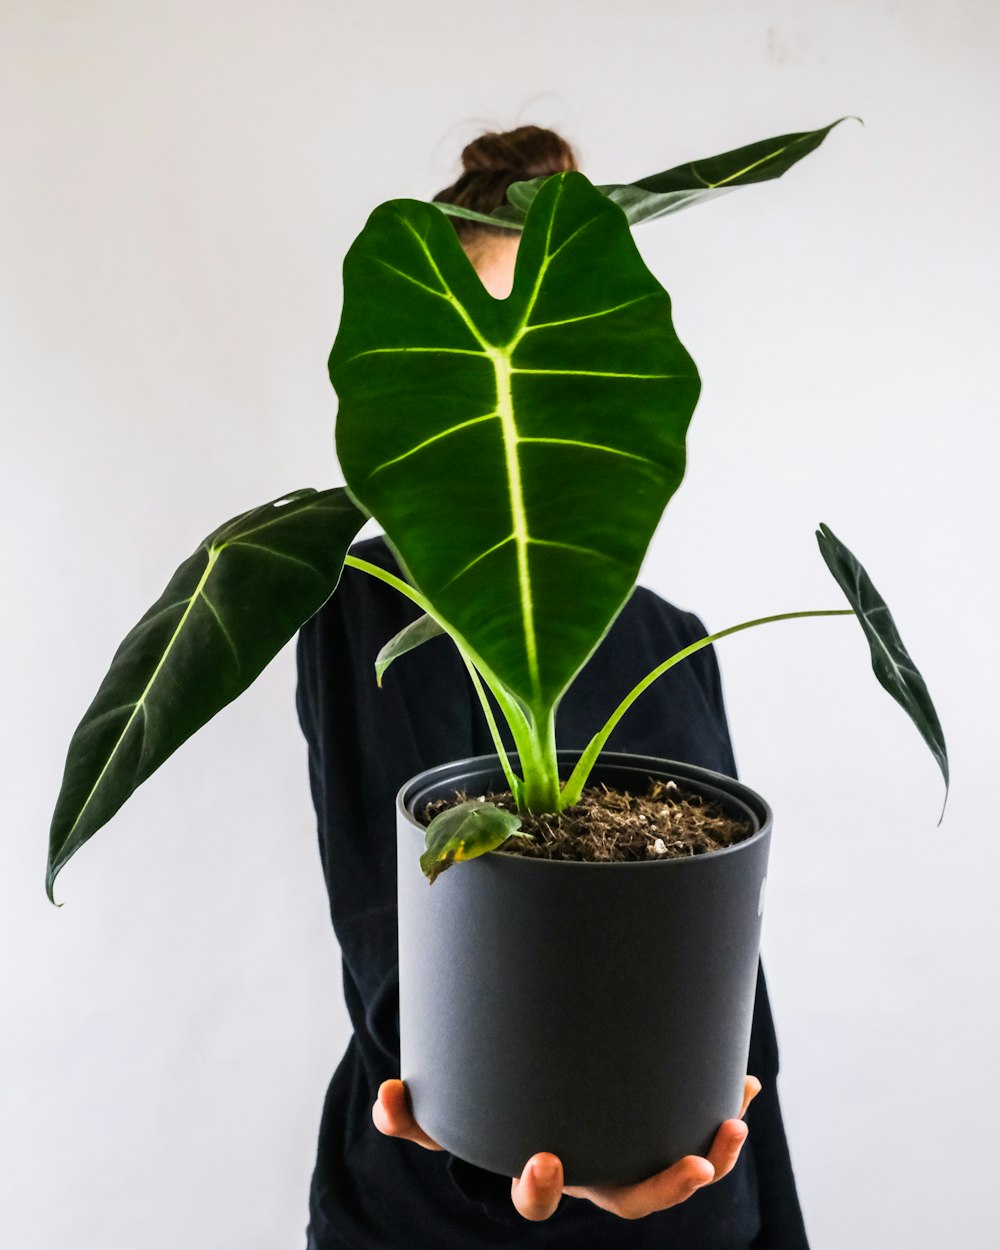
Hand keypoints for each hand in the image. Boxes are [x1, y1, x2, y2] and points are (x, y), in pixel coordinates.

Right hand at [372, 1075, 761, 1220]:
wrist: (539, 1115)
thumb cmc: (489, 1113)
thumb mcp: (451, 1117)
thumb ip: (414, 1118)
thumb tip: (384, 1097)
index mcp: (541, 1171)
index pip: (538, 1197)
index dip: (540, 1187)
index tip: (543, 1158)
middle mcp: (591, 1177)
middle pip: (629, 1201)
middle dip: (659, 1189)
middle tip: (691, 1165)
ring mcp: (625, 1163)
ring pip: (679, 1176)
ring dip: (709, 1158)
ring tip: (732, 1125)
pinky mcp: (652, 1140)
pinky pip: (693, 1137)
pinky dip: (719, 1112)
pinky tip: (741, 1082)